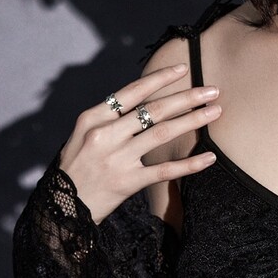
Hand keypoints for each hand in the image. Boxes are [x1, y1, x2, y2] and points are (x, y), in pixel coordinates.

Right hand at [58, 64, 220, 224]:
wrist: (61, 208)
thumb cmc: (75, 168)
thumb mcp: (82, 135)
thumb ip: (109, 118)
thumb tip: (144, 101)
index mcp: (93, 118)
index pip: (132, 92)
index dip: (159, 79)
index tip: (183, 68)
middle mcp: (105, 135)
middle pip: (153, 110)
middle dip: (186, 97)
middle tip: (212, 90)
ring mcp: (117, 159)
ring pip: (162, 133)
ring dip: (193, 120)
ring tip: (215, 112)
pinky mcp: (128, 183)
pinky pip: (165, 170)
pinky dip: (190, 163)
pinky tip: (209, 157)